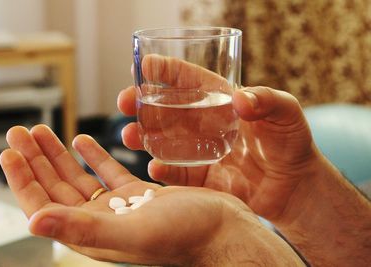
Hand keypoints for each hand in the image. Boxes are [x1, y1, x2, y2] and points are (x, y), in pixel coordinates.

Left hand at [0, 125, 303, 265]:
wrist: (224, 230)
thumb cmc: (187, 236)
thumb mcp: (134, 233)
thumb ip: (84, 229)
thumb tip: (33, 222)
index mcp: (93, 234)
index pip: (44, 206)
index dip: (24, 180)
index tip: (10, 151)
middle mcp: (102, 222)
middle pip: (57, 188)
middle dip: (35, 160)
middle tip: (19, 132)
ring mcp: (120, 207)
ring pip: (79, 178)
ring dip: (58, 155)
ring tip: (42, 131)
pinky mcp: (139, 195)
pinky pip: (107, 173)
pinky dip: (92, 156)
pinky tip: (82, 140)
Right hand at [118, 55, 316, 221]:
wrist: (292, 186)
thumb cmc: (291, 143)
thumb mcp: (287, 113)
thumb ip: (267, 101)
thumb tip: (240, 100)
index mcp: (220, 101)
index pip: (189, 80)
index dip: (167, 70)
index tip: (145, 64)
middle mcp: (204, 123)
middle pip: (166, 108)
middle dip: (141, 102)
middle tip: (124, 100)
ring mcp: (198, 150)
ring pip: (162, 139)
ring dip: (142, 135)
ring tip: (129, 134)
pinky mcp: (199, 177)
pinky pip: (175, 172)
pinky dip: (162, 169)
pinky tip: (154, 166)